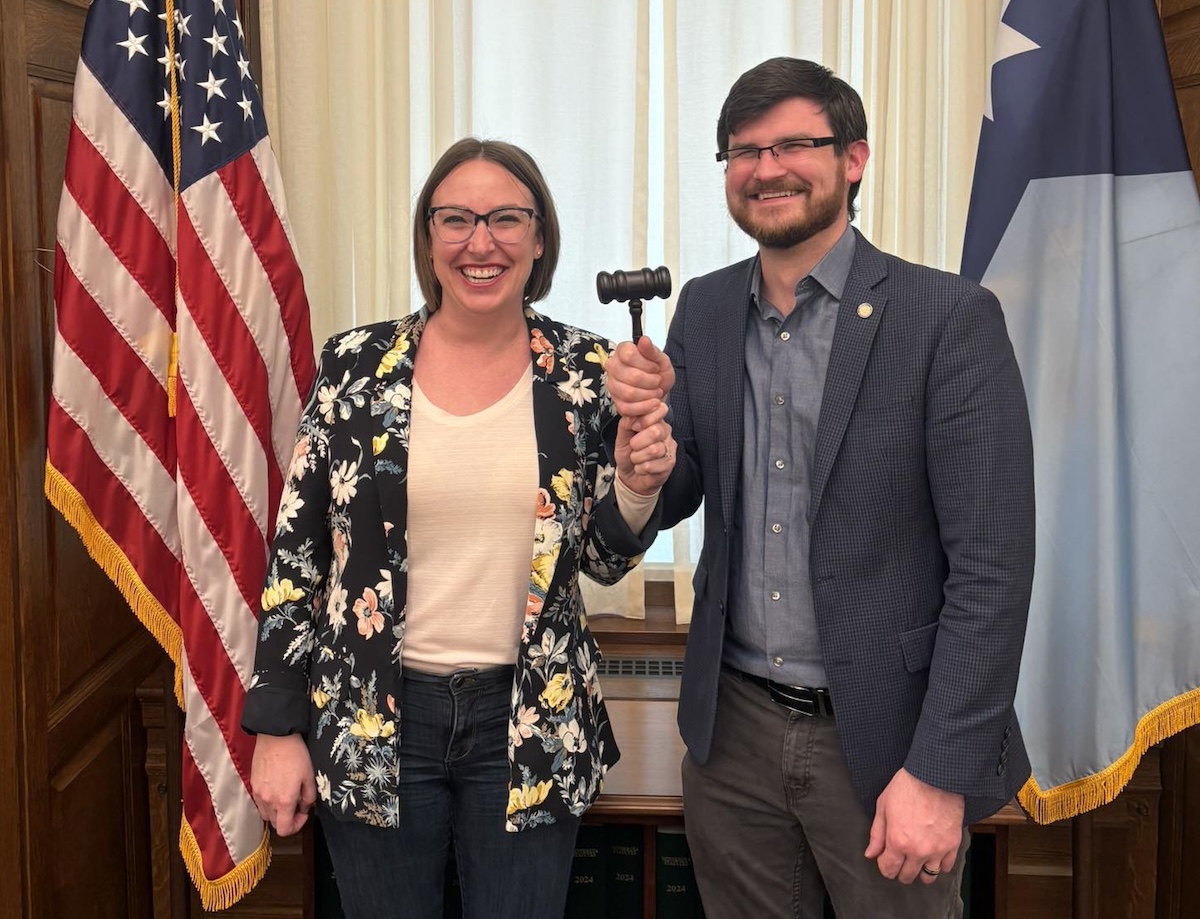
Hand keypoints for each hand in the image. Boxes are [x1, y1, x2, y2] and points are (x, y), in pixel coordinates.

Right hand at [250, 733, 316, 835]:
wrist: (276, 736)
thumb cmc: (296, 755)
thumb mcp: (309, 776)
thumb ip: (309, 797)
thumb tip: (304, 807)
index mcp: (284, 801)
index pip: (285, 830)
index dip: (297, 826)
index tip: (303, 813)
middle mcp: (268, 801)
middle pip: (275, 824)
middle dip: (287, 818)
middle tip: (297, 804)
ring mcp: (258, 794)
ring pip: (266, 814)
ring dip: (276, 812)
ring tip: (286, 796)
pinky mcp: (253, 785)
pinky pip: (259, 802)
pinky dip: (268, 802)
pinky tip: (276, 788)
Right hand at [606, 337, 675, 417]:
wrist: (660, 389)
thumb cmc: (658, 371)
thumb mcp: (661, 358)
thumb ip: (652, 350)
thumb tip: (644, 340)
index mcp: (622, 351)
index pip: (629, 355)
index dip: (646, 364)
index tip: (655, 367)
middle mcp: (612, 367)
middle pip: (631, 376)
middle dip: (651, 381)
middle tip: (658, 381)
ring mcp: (612, 385)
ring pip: (628, 393)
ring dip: (648, 395)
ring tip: (656, 391)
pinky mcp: (616, 402)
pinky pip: (627, 408)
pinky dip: (644, 407)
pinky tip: (653, 403)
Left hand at [615, 400, 674, 494]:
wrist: (631, 475)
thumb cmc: (628, 454)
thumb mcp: (622, 436)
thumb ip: (626, 423)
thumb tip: (633, 414)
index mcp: (655, 420)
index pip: (658, 410)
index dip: (642, 421)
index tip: (634, 428)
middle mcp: (665, 432)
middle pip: (655, 431)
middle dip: (637, 443)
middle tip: (634, 447)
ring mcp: (670, 447)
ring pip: (654, 450)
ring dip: (638, 457)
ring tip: (637, 459)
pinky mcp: (670, 463)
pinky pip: (653, 465)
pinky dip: (641, 468)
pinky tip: (642, 467)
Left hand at [864, 767, 963, 884]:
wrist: (934, 776)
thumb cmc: (907, 787)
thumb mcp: (883, 807)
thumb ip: (876, 834)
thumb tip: (871, 853)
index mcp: (898, 842)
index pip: (889, 870)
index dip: (884, 865)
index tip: (885, 858)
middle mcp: (918, 850)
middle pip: (907, 876)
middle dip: (900, 870)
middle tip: (900, 858)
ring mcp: (937, 849)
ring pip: (928, 877)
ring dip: (920, 871)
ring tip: (917, 860)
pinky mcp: (953, 844)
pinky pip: (946, 867)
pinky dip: (939, 865)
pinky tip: (933, 854)